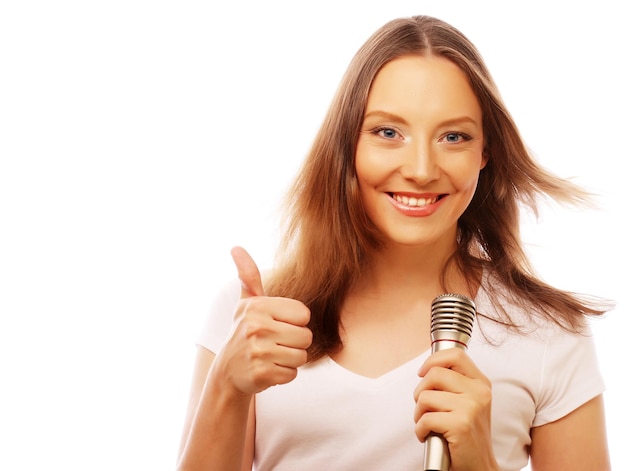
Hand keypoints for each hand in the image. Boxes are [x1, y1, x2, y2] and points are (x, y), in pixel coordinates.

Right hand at [213, 246, 311, 396]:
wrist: (228, 371)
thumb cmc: (245, 332)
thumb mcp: (247, 303)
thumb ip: (248, 276)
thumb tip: (236, 248)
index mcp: (257, 306)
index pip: (304, 314)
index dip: (295, 322)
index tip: (277, 324)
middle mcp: (256, 327)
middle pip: (306, 336)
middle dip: (294, 343)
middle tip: (274, 342)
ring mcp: (258, 352)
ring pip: (301, 356)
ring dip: (290, 359)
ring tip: (272, 355)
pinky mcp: (261, 374)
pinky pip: (292, 374)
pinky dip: (283, 374)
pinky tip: (268, 369)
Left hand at [413, 348, 497, 470]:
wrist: (480, 466)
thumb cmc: (467, 434)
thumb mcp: (468, 402)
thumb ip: (454, 382)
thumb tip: (427, 368)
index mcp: (481, 383)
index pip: (455, 355)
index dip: (433, 361)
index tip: (423, 373)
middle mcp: (479, 392)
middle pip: (434, 374)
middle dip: (420, 391)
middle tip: (424, 407)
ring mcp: (471, 407)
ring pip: (425, 397)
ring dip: (419, 413)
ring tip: (428, 424)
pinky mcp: (460, 424)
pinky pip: (425, 419)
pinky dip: (420, 430)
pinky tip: (429, 436)